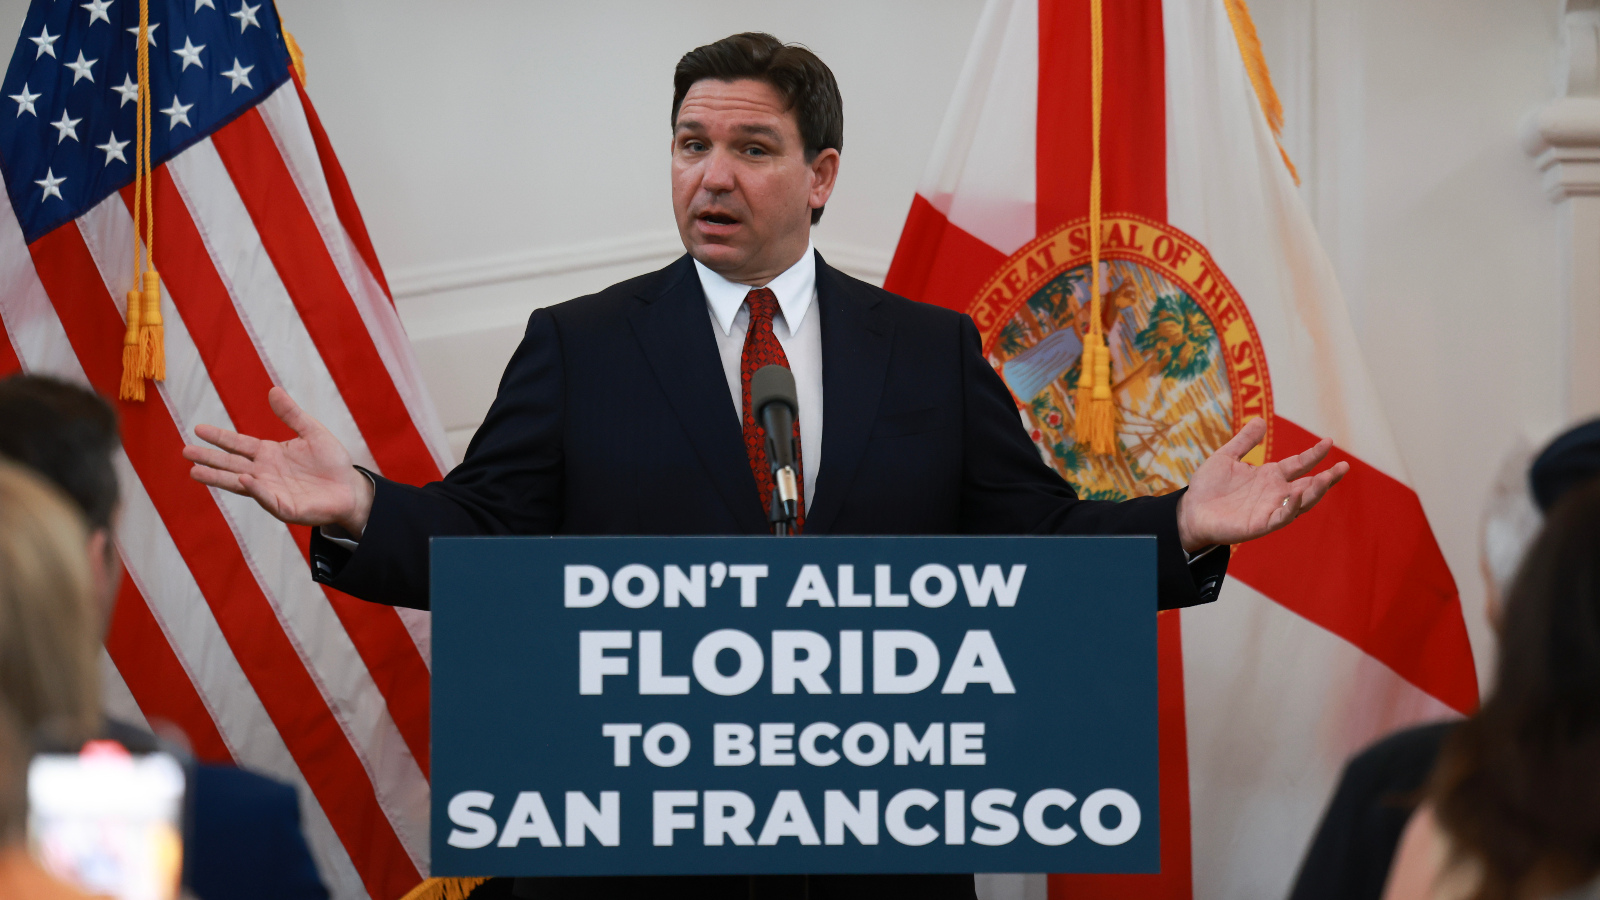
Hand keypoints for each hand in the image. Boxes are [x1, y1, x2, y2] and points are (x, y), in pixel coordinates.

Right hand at [182, 387, 374, 536]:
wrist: (350, 488)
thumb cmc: (331, 462)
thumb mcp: (312, 432)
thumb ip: (292, 414)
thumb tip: (273, 390)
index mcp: (269, 454)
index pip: (238, 444)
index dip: (219, 437)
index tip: (198, 429)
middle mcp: (264, 473)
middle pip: (231, 464)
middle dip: (209, 458)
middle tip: (185, 451)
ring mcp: (272, 491)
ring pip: (239, 484)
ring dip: (219, 478)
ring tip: (195, 472)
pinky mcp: (285, 507)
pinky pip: (267, 498)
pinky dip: (255, 490)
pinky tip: (244, 479)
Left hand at [1176, 417, 1348, 551]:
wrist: (1190, 510)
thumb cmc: (1208, 487)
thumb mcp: (1226, 457)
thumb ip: (1244, 441)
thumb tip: (1260, 420)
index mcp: (1270, 476)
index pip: (1299, 464)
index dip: (1314, 454)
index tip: (1328, 442)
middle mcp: (1274, 493)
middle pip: (1308, 485)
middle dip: (1327, 478)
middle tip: (1343, 466)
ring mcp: (1269, 509)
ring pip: (1300, 503)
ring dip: (1315, 492)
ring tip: (1326, 479)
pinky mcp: (1260, 525)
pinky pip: (1281, 518)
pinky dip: (1290, 509)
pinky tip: (1298, 496)